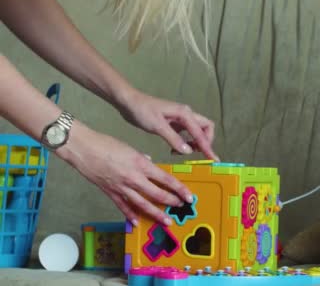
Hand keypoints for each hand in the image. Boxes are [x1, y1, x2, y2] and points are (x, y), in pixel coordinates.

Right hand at [58, 123, 192, 225]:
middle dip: (172, 202)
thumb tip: (150, 163)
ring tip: (167, 221)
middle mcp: (134, 178)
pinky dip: (130, 215)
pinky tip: (137, 222)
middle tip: (181, 206)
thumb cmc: (106, 144)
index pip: (166, 179)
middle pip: (157, 194)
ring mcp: (122, 187)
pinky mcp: (110, 193)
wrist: (84, 149)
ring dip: (156, 214)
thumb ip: (142, 158)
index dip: (179, 189)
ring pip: (143, 205)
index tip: (188, 195)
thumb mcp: (131, 148)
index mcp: (141, 164)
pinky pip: (123, 206)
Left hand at [117, 89, 218, 160]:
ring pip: (198, 130)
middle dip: (205, 141)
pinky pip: (187, 133)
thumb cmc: (142, 111)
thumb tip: (189, 151)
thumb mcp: (157, 126)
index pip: (201, 133)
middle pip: (206, 128)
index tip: (214, 159)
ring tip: (183, 152)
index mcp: (184, 114)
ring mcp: (181, 118)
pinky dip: (186, 141)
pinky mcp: (174, 122)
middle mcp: (186, 114)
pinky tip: (175, 148)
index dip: (208, 147)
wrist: (129, 102)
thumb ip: (174, 139)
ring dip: (196, 142)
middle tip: (197, 154)